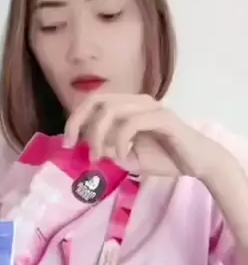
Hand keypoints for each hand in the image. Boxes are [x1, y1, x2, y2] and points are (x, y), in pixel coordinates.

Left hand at [63, 93, 222, 179]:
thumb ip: (108, 148)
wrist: (198, 163)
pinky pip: (132, 123)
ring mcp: (151, 107)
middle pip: (98, 100)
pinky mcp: (164, 118)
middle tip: (74, 146)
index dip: (75, 119)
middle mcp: (137, 101)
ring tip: (100, 156)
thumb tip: (87, 147)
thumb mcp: (127, 156)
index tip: (67, 143)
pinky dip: (120, 140)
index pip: (93, 101)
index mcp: (127, 106)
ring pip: (112, 110)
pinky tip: (120, 155)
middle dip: (80, 122)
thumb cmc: (164, 157)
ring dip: (99, 135)